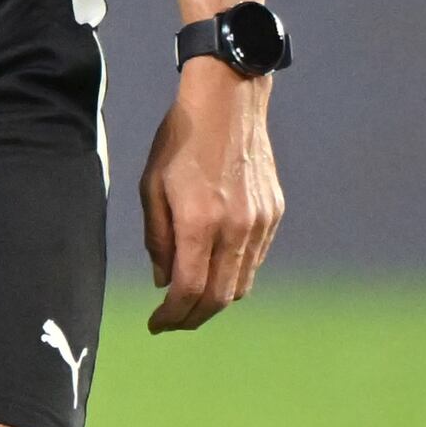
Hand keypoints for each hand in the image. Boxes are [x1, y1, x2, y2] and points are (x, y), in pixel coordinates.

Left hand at [140, 59, 281, 331]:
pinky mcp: (274, 213)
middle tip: (171, 322)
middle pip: (219, 297)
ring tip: (190, 304)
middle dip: (193, 317)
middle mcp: (235, 227)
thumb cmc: (180, 140)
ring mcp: (260, 222)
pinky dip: (235, 276)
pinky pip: (255, 260)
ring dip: (215, 302)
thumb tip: (163, 282)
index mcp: (199, 221)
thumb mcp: (151, 186)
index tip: (156, 324)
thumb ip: (157, 238)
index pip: (189, 290)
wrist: (229, 102)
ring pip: (241, 284)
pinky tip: (214, 272)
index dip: (172, 316)